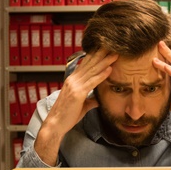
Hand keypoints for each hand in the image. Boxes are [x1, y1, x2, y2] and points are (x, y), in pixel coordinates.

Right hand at [34, 50, 116, 164]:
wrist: (55, 124)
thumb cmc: (66, 116)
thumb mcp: (80, 105)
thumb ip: (90, 100)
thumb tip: (98, 99)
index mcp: (72, 80)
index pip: (86, 65)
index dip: (96, 56)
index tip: (105, 48)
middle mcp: (73, 80)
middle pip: (90, 63)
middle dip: (102, 54)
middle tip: (112, 44)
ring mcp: (75, 86)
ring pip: (92, 70)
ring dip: (105, 61)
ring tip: (115, 54)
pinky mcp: (78, 93)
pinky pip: (92, 82)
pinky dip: (101, 75)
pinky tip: (110, 69)